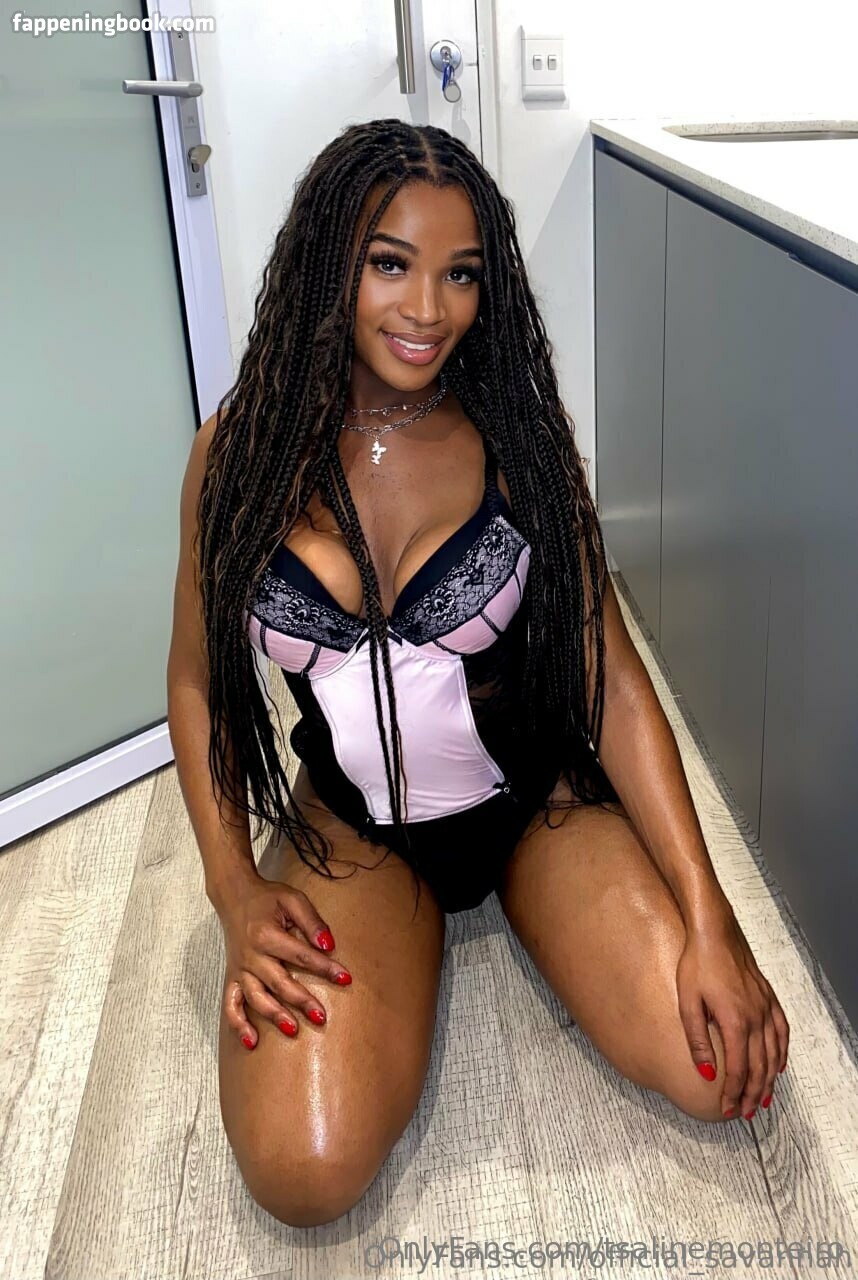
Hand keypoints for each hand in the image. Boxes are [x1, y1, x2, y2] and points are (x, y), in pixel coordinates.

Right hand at [218, 874, 352, 1048]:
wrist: (234, 896)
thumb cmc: (267, 898)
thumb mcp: (293, 899)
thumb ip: (312, 921)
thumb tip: (329, 945)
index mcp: (266, 935)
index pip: (301, 955)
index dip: (325, 967)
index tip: (346, 978)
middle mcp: (251, 955)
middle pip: (278, 982)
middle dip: (301, 1001)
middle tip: (321, 1017)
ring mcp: (240, 969)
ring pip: (256, 997)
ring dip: (274, 1015)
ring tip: (293, 1030)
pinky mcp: (232, 977)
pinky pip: (231, 1004)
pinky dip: (238, 1024)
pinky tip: (251, 1041)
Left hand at [676, 909, 789, 1118]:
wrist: (714, 931)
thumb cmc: (696, 964)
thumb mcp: (688, 1003)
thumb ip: (697, 1041)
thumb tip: (706, 1074)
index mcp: (735, 1022)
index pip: (738, 1069)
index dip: (733, 1093)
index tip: (727, 1109)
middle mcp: (756, 1018)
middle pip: (759, 1067)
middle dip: (752, 1094)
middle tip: (745, 1113)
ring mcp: (765, 1007)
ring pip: (773, 1053)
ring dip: (768, 1080)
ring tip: (762, 1099)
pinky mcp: (768, 997)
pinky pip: (781, 1031)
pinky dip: (782, 1053)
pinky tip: (778, 1065)